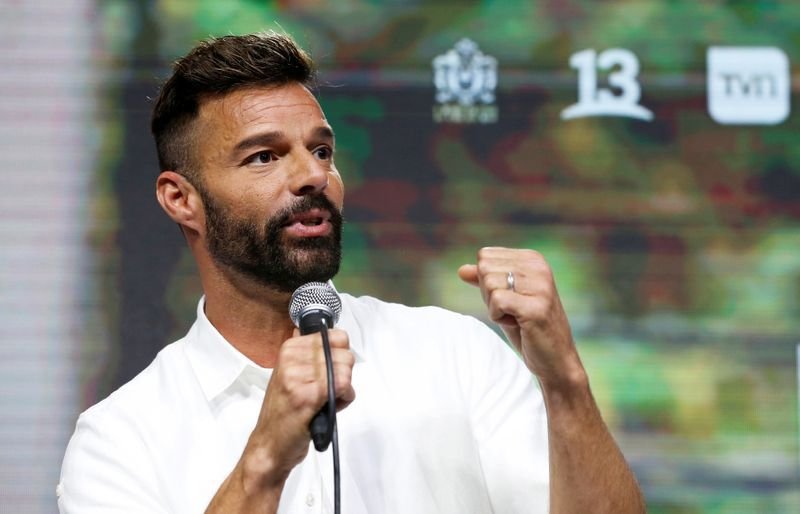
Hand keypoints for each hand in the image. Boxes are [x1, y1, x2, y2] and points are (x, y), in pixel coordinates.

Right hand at [242, 329, 355, 486]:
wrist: (270, 444)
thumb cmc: (283, 412)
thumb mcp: (288, 374)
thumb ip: (304, 353)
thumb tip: (312, 329)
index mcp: (290, 348)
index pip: (338, 337)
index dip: (340, 357)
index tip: (327, 372)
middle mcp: (292, 357)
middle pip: (346, 354)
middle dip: (344, 375)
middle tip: (326, 391)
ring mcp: (298, 375)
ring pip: (346, 370)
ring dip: (343, 390)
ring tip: (324, 401)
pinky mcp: (307, 394)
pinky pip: (343, 386)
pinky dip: (343, 400)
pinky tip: (327, 408)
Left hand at [458, 247, 585, 389]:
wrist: (555, 359)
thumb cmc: (527, 328)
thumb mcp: (503, 299)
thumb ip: (484, 281)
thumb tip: (461, 270)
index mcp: (533, 258)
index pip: (485, 256)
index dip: (486, 282)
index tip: (509, 298)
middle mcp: (539, 267)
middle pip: (484, 268)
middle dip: (488, 294)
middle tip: (512, 310)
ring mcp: (540, 286)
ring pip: (489, 284)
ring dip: (495, 307)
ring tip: (517, 317)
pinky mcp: (536, 307)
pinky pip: (497, 301)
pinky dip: (498, 317)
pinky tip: (518, 324)